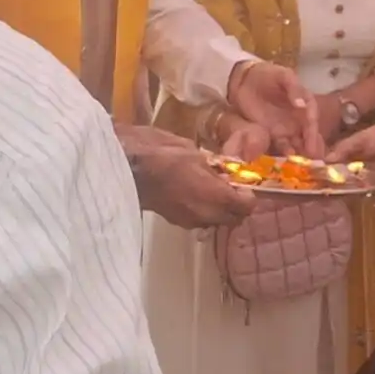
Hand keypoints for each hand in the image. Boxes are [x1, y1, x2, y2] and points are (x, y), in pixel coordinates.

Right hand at [118, 125, 255, 230]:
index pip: (247, 206)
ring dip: (220, 209)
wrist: (126, 167)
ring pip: (216, 221)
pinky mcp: (175, 220)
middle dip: (237, 205)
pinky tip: (193, 193)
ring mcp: (189, 220)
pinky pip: (198, 219)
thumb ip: (214, 165)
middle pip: (234, 219)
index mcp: (215, 196)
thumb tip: (224, 168)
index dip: (248, 195)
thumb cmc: (160, 153)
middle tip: (231, 186)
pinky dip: (202, 210)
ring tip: (211, 189)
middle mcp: (206, 214)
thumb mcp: (193, 152)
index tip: (243, 182)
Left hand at [229, 61, 318, 157]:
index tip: (313, 141)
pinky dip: (285, 154)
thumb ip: (293, 88)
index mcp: (305, 101)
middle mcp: (299, 117)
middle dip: (313, 147)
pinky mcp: (274, 134)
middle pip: (309, 134)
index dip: (313, 130)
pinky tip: (286, 163)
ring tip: (303, 166)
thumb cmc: (267, 75)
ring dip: (301, 154)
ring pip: (298, 143)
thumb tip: (302, 104)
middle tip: (314, 160)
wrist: (244, 81)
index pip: (312, 117)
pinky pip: (282, 146)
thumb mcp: (282, 75)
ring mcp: (287, 127)